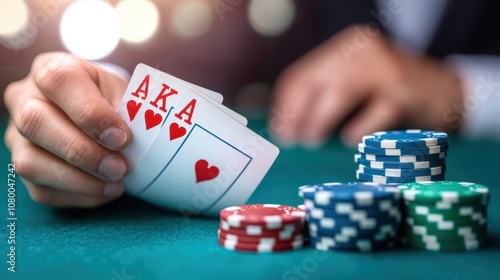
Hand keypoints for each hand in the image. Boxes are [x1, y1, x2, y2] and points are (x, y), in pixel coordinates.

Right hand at [4, 52, 130, 206]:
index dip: (90, 113)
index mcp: (51, 69)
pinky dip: (79, 195)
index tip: (121, 138)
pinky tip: (105, 191)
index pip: (58, 81)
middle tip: (120, 168)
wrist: (98, 112)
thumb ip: (127, 111)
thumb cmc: (111, 100)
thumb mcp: (123, 92)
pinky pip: (42, 190)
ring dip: (79, 180)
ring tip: (116, 183)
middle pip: (35, 123)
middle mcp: (24, 98)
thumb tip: (132, 143)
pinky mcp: (23, 167)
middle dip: (83, 152)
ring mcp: (17, 135)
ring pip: (31, 163)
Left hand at [269, 25, 463, 146]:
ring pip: (341, 91)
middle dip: (296, 113)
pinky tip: (350, 140)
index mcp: (346, 47)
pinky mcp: (406, 92)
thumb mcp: (356, 83)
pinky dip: (359, 129)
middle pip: (315, 80)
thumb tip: (286, 124)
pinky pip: (375, 113)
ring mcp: (386, 69)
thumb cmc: (390, 92)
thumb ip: (325, 95)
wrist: (446, 90)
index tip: (279, 130)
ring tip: (311, 139)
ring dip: (319, 119)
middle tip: (290, 139)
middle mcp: (363, 51)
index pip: (302, 74)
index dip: (285, 105)